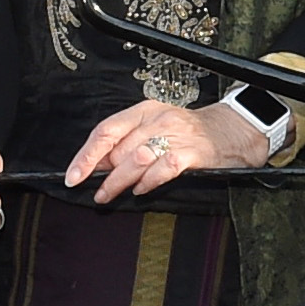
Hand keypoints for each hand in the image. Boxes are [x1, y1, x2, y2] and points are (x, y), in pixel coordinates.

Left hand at [62, 98, 264, 204]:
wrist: (232, 130)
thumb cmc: (188, 132)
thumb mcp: (155, 126)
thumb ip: (126, 142)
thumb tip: (93, 165)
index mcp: (144, 110)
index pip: (107, 130)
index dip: (86, 155)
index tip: (72, 176)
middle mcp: (159, 119)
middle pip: (120, 149)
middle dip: (103, 174)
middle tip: (96, 190)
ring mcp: (177, 135)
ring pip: (137, 159)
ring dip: (118, 182)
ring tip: (108, 195)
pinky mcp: (194, 153)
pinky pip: (163, 168)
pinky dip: (148, 182)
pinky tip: (141, 190)